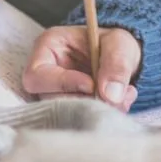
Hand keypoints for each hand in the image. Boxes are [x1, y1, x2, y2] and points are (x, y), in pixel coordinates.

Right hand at [22, 26, 141, 111]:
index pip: (38, 74)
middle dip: (83, 102)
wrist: (122, 57)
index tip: (90, 85)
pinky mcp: (68, 108)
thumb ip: (116, 63)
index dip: (62, 83)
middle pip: (49, 99)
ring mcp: (55, 94)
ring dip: (96, 110)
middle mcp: (46, 73)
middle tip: (113, 99)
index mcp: (48, 47)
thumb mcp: (119, 43)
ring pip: (65, 113)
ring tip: (123, 98)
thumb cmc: (113, 42)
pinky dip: (102, 114)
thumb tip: (111, 95)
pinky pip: (78, 119)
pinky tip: (122, 102)